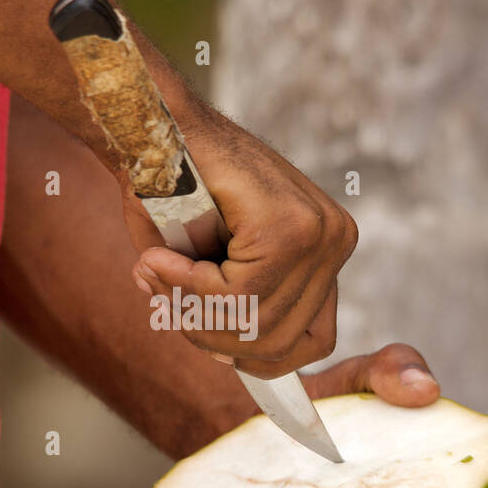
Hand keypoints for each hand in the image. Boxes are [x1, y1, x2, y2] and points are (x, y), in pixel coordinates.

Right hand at [126, 113, 356, 378]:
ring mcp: (320, 233)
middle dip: (212, 335)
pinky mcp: (291, 227)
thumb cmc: (173, 191)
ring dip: (192, 310)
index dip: (250, 353)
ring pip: (256, 324)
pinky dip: (188, 288)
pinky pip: (238, 297)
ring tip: (157, 272)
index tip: (199, 329)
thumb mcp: (209, 268)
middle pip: (283, 342)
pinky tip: (160, 260)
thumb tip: (226, 361)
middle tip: (164, 299)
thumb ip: (227, 316)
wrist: (151, 126)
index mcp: (326, 250)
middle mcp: (335, 240)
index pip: (311, 341)